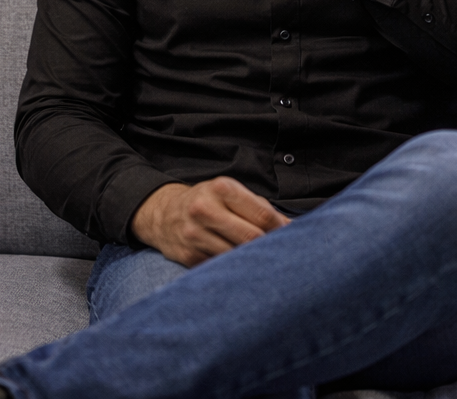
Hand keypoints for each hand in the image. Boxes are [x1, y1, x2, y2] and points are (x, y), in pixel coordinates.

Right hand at [131, 178, 289, 265]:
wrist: (164, 214)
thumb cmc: (208, 202)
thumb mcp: (231, 193)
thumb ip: (260, 208)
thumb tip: (291, 229)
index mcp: (221, 189)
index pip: (261, 214)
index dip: (281, 229)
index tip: (292, 237)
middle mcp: (205, 209)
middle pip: (251, 237)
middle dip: (268, 247)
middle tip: (281, 253)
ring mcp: (194, 234)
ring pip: (236, 256)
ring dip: (253, 260)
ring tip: (262, 260)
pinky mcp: (188, 255)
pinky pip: (220, 266)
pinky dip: (234, 268)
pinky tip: (239, 266)